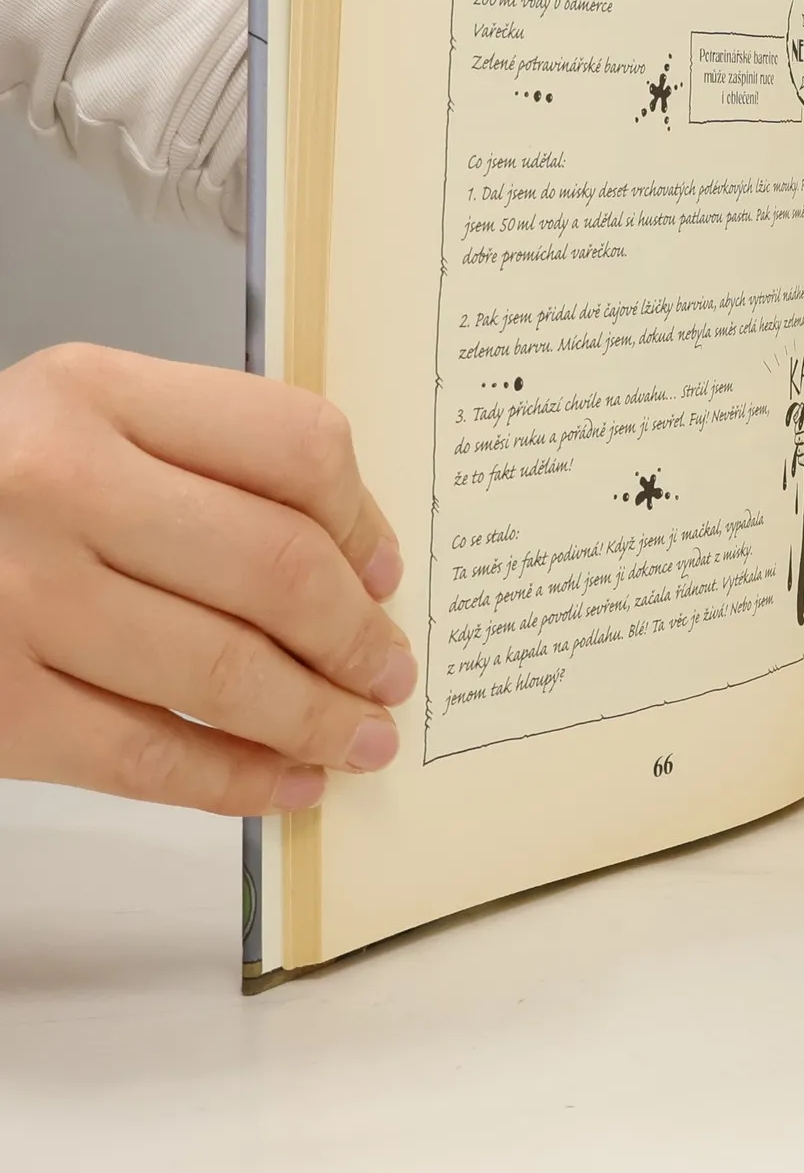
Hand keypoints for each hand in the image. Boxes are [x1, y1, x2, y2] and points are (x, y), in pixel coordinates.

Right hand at [0, 345, 413, 814]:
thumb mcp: (81, 422)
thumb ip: (204, 461)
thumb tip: (357, 562)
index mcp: (96, 392)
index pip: (293, 445)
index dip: (363, 521)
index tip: (386, 575)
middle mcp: (56, 483)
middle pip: (274, 565)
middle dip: (356, 636)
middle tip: (392, 674)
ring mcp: (17, 596)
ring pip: (223, 670)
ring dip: (314, 717)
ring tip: (362, 737)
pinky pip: (144, 756)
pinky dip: (234, 781)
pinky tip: (287, 785)